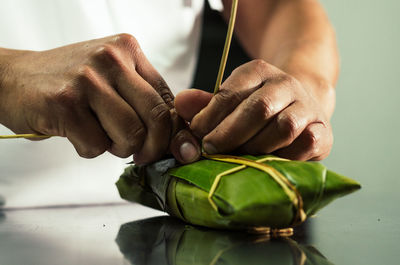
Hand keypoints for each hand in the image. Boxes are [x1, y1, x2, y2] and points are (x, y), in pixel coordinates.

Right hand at [0, 34, 199, 163]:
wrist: (13, 77)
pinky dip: (90, 149)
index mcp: (127, 50)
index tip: (169, 147)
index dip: (173, 130)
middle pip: (156, 117)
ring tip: (104, 138)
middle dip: (154, 147)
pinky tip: (77, 134)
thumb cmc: (68, 82)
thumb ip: (141, 99)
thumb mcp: (111, 77)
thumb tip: (175, 136)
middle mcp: (110, 59)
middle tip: (142, 155)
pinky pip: (96, 146)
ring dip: (121, 149)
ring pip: (130, 134)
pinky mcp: (64, 103)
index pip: (166, 98)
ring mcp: (87, 79)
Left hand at [175, 60, 332, 160]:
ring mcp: (307, 106)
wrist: (300, 105)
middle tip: (211, 149)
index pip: (231, 93)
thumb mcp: (230, 100)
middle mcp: (286, 84)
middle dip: (231, 133)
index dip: (211, 116)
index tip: (197, 134)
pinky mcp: (322, 130)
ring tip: (238, 158)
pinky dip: (287, 156)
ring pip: (284, 127)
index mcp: (259, 71)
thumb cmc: (256, 107)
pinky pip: (307, 143)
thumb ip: (205, 105)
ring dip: (257, 147)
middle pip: (259, 108)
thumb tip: (180, 104)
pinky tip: (269, 162)